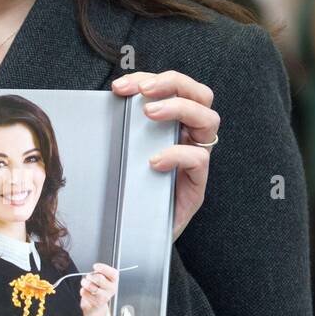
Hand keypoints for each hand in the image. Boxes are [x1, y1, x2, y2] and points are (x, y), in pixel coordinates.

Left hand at [79, 262, 118, 315]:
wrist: (97, 303)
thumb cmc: (98, 286)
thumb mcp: (102, 276)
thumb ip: (100, 272)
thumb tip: (95, 271)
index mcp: (114, 280)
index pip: (112, 273)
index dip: (103, 268)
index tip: (95, 266)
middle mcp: (112, 288)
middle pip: (99, 278)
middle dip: (90, 276)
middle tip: (88, 277)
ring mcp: (105, 297)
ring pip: (90, 286)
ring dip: (85, 283)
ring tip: (85, 283)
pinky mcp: (97, 303)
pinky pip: (85, 292)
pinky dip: (82, 291)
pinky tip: (86, 292)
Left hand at [112, 70, 219, 240]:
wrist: (137, 237)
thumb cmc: (129, 192)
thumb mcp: (123, 154)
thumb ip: (121, 129)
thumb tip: (105, 104)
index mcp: (174, 124)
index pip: (174, 88)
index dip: (149, 79)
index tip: (120, 86)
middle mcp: (190, 137)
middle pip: (201, 95)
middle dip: (173, 84)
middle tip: (144, 92)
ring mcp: (197, 160)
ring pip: (209, 119)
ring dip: (179, 108)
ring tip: (150, 113)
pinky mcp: (197, 186)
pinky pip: (199, 159)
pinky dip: (177, 153)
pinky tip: (154, 160)